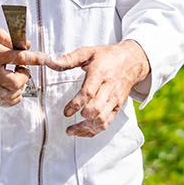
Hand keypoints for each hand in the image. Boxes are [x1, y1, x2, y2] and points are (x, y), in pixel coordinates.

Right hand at [0, 28, 31, 106]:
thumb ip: (11, 39)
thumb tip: (28, 46)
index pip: (18, 58)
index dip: (35, 59)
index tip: (46, 59)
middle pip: (14, 83)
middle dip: (25, 78)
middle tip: (23, 71)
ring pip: (8, 96)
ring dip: (19, 89)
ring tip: (18, 80)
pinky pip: (1, 101)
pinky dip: (12, 98)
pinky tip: (14, 90)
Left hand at [21, 40, 149, 136]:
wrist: (132, 61)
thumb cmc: (108, 57)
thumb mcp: (89, 52)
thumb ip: (69, 59)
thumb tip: (51, 62)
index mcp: (100, 73)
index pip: (89, 92)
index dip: (76, 104)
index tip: (66, 111)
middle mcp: (109, 88)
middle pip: (97, 110)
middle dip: (83, 119)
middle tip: (69, 121)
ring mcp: (115, 99)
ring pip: (103, 120)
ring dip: (86, 128)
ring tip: (71, 130)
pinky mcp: (117, 107)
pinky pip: (107, 123)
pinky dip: (94, 130)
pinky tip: (82, 132)